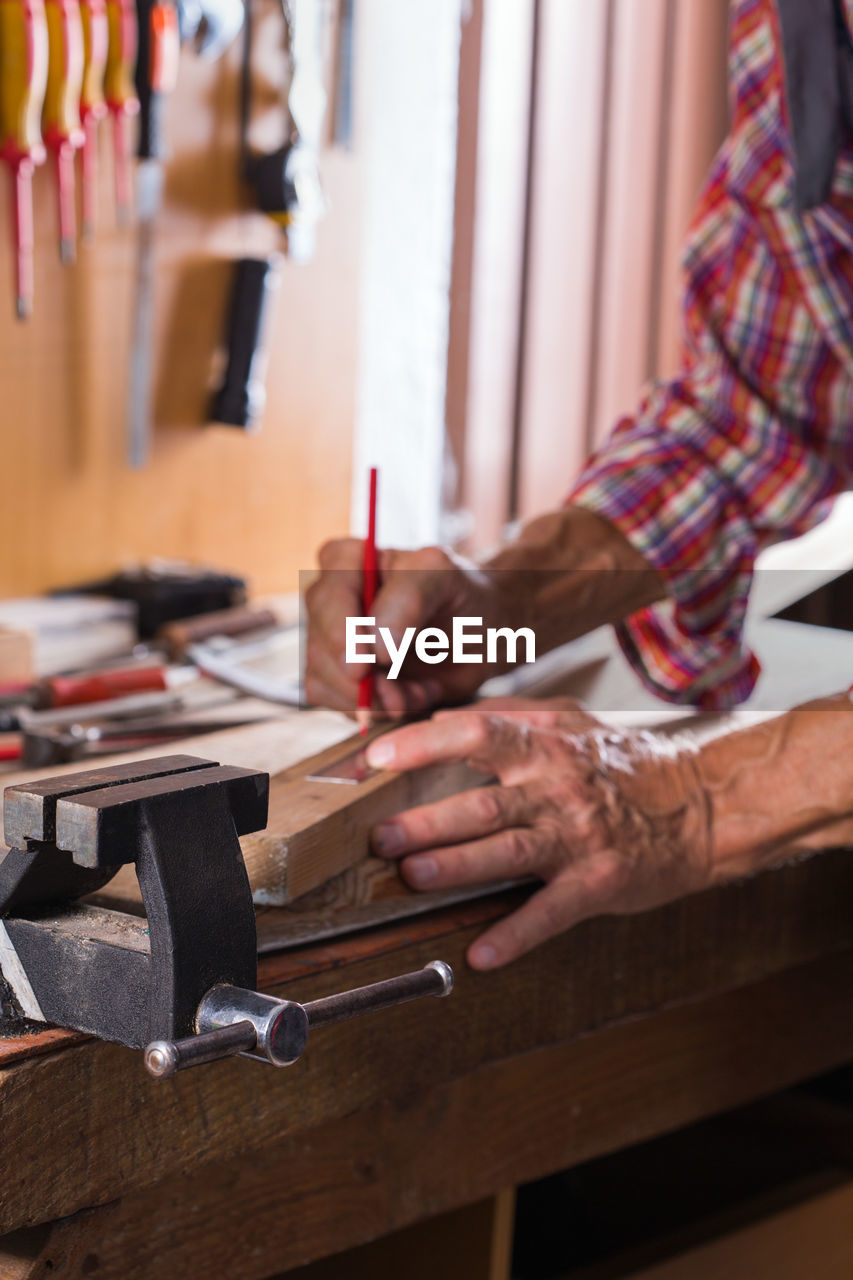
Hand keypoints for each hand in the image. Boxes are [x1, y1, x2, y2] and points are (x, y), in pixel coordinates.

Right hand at [304, 507, 663, 721]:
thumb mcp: (445, 579)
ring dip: (373, 701)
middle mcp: (330, 599)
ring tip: (418, 692)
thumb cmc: (464, 596)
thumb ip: (408, 599)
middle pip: (320, 648)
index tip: (367, 665)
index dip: (342, 636)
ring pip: (323, 683)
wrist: (481, 632)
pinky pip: (337, 706)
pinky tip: (411, 697)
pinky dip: (377, 710)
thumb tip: (375, 646)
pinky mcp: (338, 678)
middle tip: (402, 694)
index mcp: (347, 561)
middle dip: (361, 682)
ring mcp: (330, 642)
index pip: (327, 599)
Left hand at [366, 699, 711, 968]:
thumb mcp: (573, 721)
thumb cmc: (627, 763)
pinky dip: (515, 935)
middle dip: (426, 823)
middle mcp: (558, 789)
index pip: (477, 734)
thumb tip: (445, 718)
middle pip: (482, 804)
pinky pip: (551, 912)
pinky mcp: (599, 881)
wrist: (703, 803)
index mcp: (546, 746)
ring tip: (413, 878)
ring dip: (457, 866)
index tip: (378, 760)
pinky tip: (481, 954)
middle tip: (380, 838)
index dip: (424, 745)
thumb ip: (512, 716)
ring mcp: (578, 837)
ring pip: (508, 852)